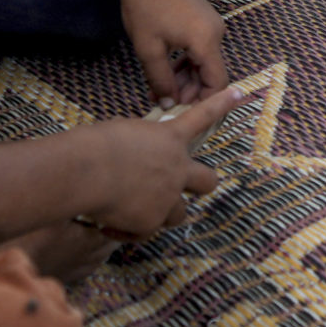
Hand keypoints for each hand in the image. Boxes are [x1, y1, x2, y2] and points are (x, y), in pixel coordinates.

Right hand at [72, 86, 241, 240]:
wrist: (86, 171)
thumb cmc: (95, 145)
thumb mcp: (123, 134)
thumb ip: (141, 146)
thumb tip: (135, 161)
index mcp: (169, 138)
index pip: (202, 116)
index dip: (221, 105)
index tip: (239, 93)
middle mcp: (176, 169)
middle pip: (208, 182)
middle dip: (201, 185)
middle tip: (189, 187)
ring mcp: (167, 198)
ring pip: (179, 214)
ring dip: (163, 212)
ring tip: (134, 208)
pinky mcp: (151, 223)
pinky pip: (144, 233)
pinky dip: (129, 230)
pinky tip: (108, 225)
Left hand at [119, 0, 228, 106]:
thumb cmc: (144, 5)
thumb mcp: (148, 49)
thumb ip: (161, 81)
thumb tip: (170, 104)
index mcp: (207, 41)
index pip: (217, 84)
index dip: (203, 103)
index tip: (183, 114)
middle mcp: (217, 33)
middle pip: (212, 74)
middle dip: (191, 93)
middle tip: (166, 104)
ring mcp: (212, 25)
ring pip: (205, 63)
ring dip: (187, 79)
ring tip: (162, 90)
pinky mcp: (204, 19)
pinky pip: (201, 49)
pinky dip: (187, 63)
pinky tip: (168, 70)